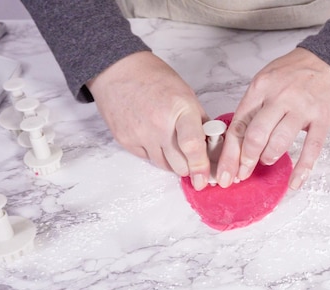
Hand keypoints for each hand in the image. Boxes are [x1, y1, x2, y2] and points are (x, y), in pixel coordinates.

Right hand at [87, 51, 211, 189]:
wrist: (117, 70)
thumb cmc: (155, 80)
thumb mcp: (187, 95)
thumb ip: (200, 122)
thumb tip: (212, 146)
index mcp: (180, 109)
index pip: (192, 146)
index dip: (200, 166)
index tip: (206, 179)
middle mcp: (159, 125)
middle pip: (179, 164)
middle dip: (190, 167)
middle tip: (194, 162)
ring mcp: (140, 134)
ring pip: (164, 166)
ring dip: (173, 162)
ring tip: (173, 145)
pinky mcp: (125, 141)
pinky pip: (147, 159)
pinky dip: (156, 154)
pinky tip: (155, 139)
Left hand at [217, 47, 329, 189]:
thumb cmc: (298, 70)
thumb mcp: (269, 78)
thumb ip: (254, 104)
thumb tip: (238, 137)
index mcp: (261, 86)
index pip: (239, 124)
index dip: (231, 152)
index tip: (227, 171)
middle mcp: (279, 96)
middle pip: (255, 135)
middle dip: (246, 160)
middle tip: (244, 173)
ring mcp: (302, 108)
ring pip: (279, 142)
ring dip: (269, 157)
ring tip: (268, 160)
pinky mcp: (322, 118)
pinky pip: (311, 149)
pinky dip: (302, 169)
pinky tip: (295, 182)